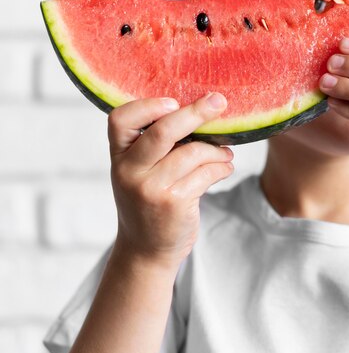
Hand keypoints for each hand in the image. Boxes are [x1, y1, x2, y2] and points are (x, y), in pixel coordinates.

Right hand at [108, 93, 233, 269]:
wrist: (146, 251)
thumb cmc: (148, 200)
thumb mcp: (138, 172)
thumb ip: (154, 145)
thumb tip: (200, 109)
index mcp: (119, 157)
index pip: (120, 119)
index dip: (147, 106)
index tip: (173, 102)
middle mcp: (129, 171)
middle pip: (163, 131)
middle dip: (195, 113)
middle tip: (218, 102)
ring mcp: (151, 189)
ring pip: (193, 152)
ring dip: (216, 150)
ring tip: (224, 153)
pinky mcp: (174, 203)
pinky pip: (207, 173)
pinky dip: (222, 167)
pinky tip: (225, 168)